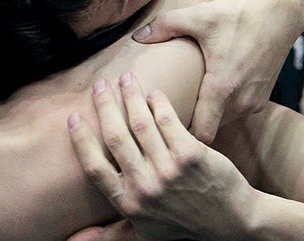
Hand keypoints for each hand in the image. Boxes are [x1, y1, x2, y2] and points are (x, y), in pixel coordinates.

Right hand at [68, 73, 254, 240]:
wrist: (232, 225)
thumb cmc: (183, 228)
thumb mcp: (143, 235)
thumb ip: (109, 234)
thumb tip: (71, 240)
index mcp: (129, 203)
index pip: (94, 166)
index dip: (81, 139)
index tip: (74, 117)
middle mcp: (145, 187)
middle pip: (116, 136)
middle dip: (105, 105)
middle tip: (100, 84)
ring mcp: (169, 170)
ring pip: (141, 122)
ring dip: (130, 96)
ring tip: (126, 79)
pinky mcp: (192, 155)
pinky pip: (168, 120)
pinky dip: (158, 102)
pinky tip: (153, 93)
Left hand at [132, 0, 303, 143]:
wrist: (280, 12)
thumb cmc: (238, 15)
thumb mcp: (198, 16)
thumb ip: (164, 25)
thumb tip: (137, 36)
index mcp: (223, 88)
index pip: (201, 134)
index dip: (180, 134)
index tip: (163, 125)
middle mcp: (241, 101)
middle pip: (209, 129)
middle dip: (189, 126)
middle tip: (166, 115)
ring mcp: (255, 102)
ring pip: (223, 122)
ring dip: (207, 116)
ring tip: (185, 103)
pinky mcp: (263, 97)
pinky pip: (237, 112)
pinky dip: (223, 108)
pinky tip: (208, 93)